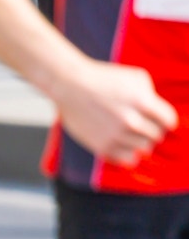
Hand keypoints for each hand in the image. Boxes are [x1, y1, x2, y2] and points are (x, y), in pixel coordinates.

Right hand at [52, 60, 177, 166]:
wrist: (70, 86)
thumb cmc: (104, 79)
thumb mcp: (136, 78)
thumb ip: (152, 97)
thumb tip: (158, 115)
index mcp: (142, 102)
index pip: (168, 122)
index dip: (165, 120)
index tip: (158, 119)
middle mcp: (130, 121)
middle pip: (156, 136)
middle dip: (151, 129)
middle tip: (140, 123)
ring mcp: (116, 136)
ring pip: (144, 148)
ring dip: (139, 141)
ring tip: (129, 132)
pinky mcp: (102, 147)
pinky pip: (128, 160)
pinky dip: (129, 154)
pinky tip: (123, 143)